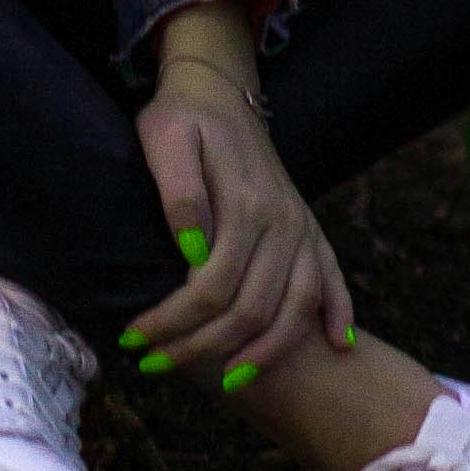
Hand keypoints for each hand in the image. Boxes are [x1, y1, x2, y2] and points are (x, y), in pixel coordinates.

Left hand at [127, 36, 352, 385]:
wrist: (216, 87)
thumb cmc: (181, 118)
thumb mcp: (164, 140)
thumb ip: (179, 193)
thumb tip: (191, 253)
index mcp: (246, 205)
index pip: (209, 290)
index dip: (170, 323)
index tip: (132, 339)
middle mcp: (282, 222)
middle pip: (252, 311)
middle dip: (203, 349)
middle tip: (155, 366)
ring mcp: (301, 227)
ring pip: (297, 309)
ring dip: (266, 354)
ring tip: (228, 384)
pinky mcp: (309, 227)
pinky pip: (333, 279)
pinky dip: (337, 314)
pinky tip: (335, 347)